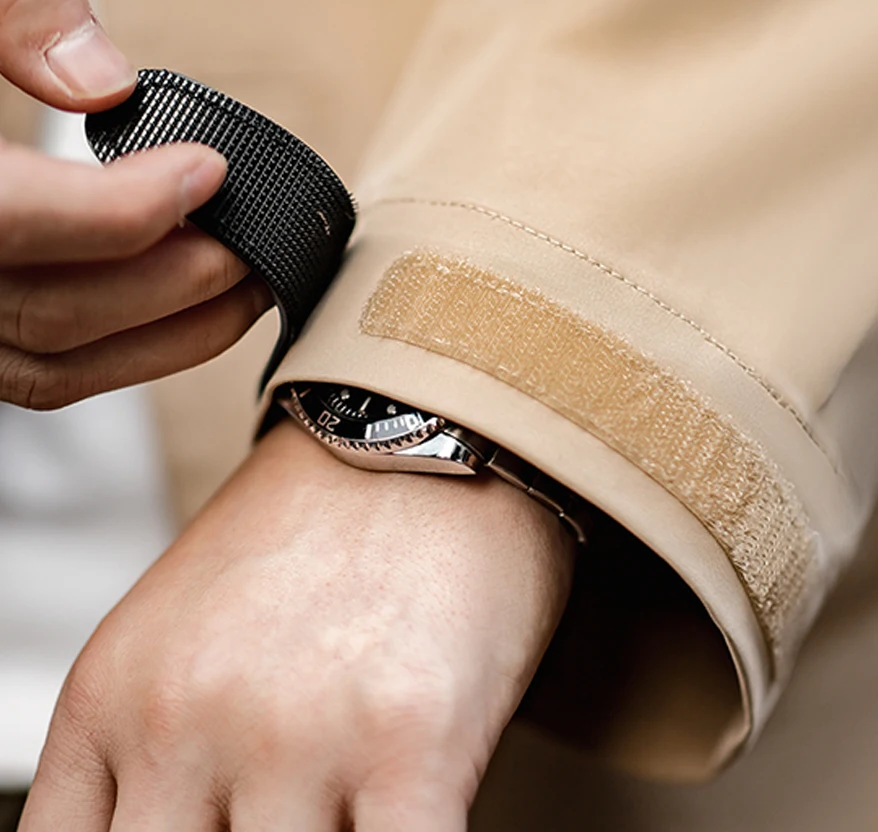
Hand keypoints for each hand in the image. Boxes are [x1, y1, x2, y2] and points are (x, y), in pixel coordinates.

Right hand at [0, 0, 270, 407]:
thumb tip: (104, 82)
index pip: (12, 216)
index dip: (126, 207)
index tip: (209, 170)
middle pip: (50, 309)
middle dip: (178, 281)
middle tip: (256, 240)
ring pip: (48, 365)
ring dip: (166, 335)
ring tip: (247, 283)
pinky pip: (35, 369)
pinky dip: (120, 351)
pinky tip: (181, 306)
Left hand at [20, 419, 574, 830]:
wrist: (429, 420)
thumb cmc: (325, 512)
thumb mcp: (180, 619)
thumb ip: (157, 740)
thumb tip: (188, 823)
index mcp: (115, 695)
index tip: (202, 829)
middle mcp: (187, 723)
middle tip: (277, 808)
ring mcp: (298, 739)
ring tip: (351, 796)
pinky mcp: (412, 743)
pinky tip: (416, 813)